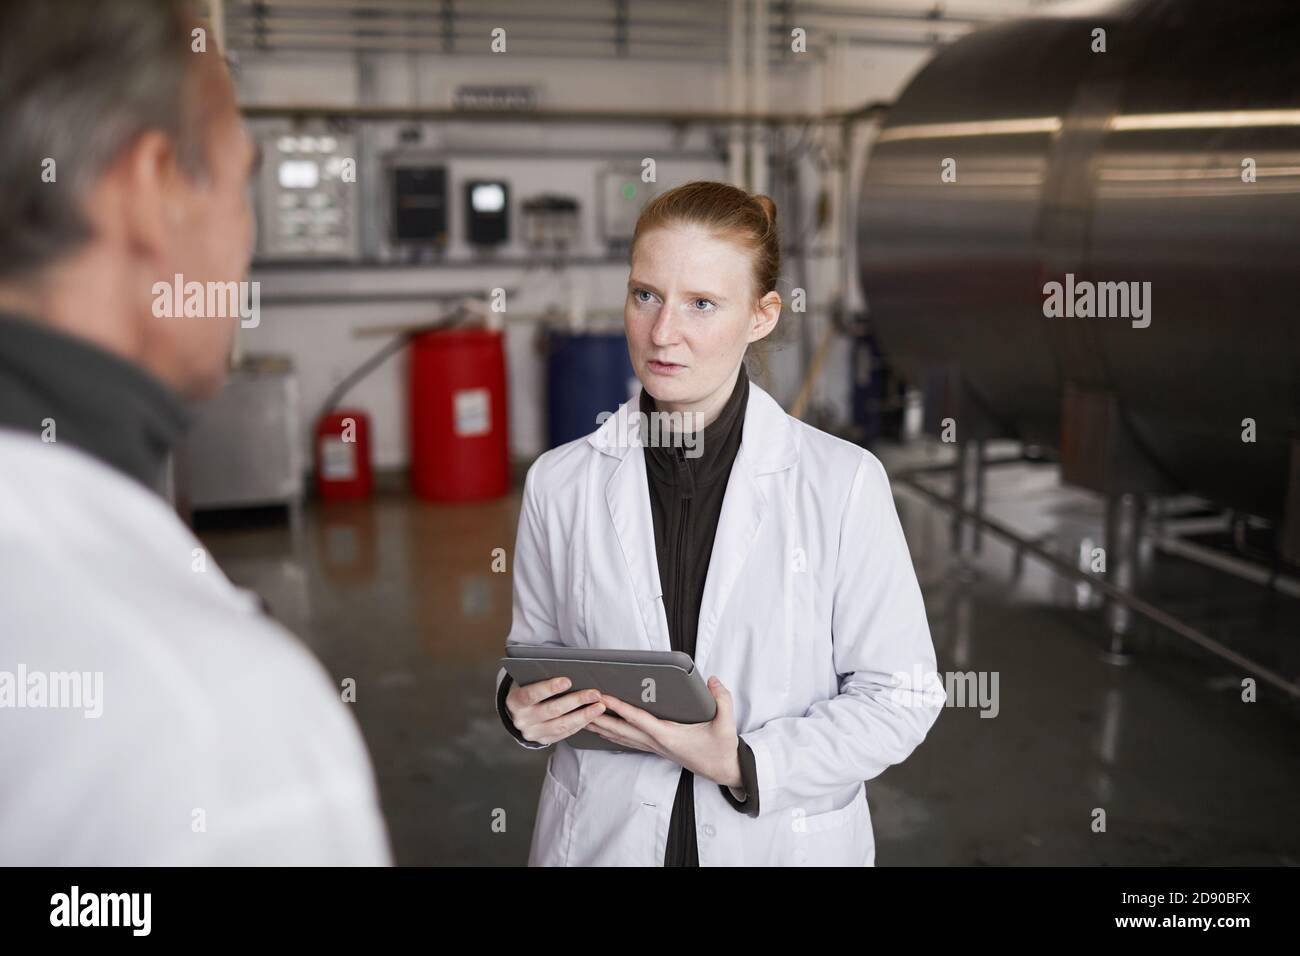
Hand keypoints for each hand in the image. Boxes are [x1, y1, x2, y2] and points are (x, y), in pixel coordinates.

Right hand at [505, 676, 605, 745]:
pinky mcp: (543, 740)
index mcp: (514, 701)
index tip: (568, 681)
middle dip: (575, 701)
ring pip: (561, 725)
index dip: (549, 688)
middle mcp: (521, 720)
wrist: (519, 711)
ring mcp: (532, 733)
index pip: (531, 694)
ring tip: (599, 706)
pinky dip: (580, 724)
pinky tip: (592, 716)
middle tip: (594, 693)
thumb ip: (541, 676)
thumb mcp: (528, 680)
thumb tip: (569, 669)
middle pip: (551, 711)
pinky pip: (565, 734)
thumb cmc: (528, 688)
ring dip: (583, 715)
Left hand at [587, 676, 742, 787]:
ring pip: (621, 737)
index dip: (619, 707)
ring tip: (583, 715)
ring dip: (601, 726)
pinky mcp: (656, 748)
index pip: (638, 719)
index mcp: (668, 736)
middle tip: (582, 703)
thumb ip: (722, 700)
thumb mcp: (726, 724)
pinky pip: (628, 741)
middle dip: (599, 717)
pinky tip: (603, 728)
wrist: (723, 770)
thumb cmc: (721, 749)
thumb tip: (712, 680)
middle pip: (620, 730)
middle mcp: (656, 742)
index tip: (603, 697)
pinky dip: (612, 734)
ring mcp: (654, 747)